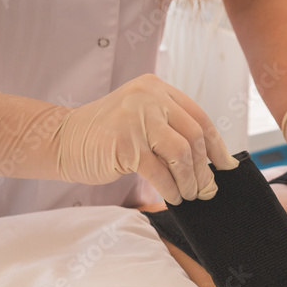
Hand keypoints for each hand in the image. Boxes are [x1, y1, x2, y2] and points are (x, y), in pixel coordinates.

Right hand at [0, 74, 238, 203]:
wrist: (63, 140)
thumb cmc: (105, 137)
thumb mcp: (141, 122)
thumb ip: (170, 131)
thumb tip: (210, 162)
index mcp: (157, 89)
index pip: (199, 117)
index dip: (216, 145)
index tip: (224, 167)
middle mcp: (149, 97)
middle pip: (194, 136)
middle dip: (204, 169)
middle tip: (206, 190)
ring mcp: (136, 118)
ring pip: (182, 154)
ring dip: (190, 180)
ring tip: (189, 195)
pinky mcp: (125, 142)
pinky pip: (161, 171)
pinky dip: (171, 188)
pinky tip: (172, 197)